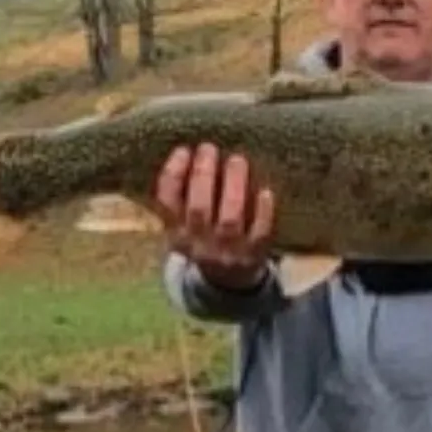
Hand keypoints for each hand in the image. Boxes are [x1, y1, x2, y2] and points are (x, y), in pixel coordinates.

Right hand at [155, 144, 274, 288]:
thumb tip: (188, 150)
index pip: (166, 202)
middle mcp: (198, 246)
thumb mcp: (184, 225)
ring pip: (229, 219)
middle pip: (198, 208)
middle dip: (203, 174)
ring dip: (234, 186)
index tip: (184, 150)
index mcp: (175, 234)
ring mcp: (226, 253)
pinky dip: (263, 212)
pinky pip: (259, 234)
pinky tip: (265, 191)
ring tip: (236, 160)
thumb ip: (181, 197)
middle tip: (209, 148)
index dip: (173, 175)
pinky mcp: (253, 257)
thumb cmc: (205, 239)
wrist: (228, 283)